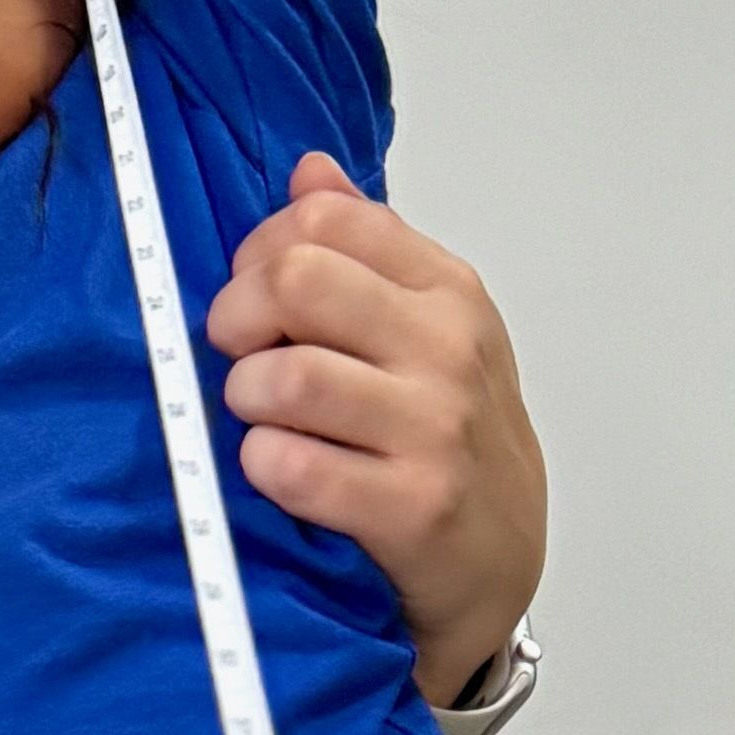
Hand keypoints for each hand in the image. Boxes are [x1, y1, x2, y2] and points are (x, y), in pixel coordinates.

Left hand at [210, 157, 547, 704]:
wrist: (498, 563)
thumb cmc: (449, 443)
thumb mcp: (427, 331)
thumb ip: (366, 250)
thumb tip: (310, 170)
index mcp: (446, 291)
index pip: (325, 221)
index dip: (261, 252)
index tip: (253, 295)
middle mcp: (448, 348)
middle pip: (297, 281)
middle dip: (236, 317)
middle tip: (237, 356)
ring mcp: (434, 428)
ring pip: (287, 376)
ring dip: (246, 400)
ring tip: (259, 420)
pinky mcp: (412, 507)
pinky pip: (295, 467)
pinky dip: (263, 467)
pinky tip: (276, 472)